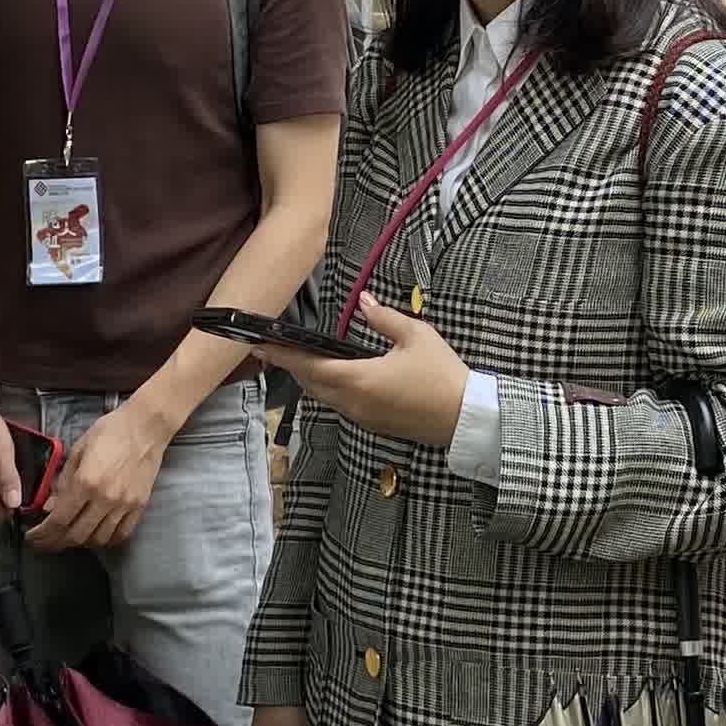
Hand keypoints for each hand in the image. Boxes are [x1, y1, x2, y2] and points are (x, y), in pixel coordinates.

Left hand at [27, 400, 158, 551]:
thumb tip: (48, 507)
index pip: (59, 520)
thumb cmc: (109, 432)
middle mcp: (105, 498)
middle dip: (56, 543)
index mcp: (86, 481)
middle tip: (46, 542)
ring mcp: (125, 504)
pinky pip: (122, 534)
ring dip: (80, 543)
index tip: (33, 537)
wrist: (145, 427)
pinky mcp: (139, 506)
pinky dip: (107, 540)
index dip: (43, 534)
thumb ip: (62, 482)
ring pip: (99, 539)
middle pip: (77, 535)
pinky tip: (96, 535)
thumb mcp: (77, 451)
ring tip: (68, 538)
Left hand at [270, 296, 471, 446]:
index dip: (282, 355)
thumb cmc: (442, 375)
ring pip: (325, 397)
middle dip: (291, 366)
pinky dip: (328, 390)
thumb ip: (384, 318)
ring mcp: (363, 417)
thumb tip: (364, 301)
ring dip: (309, 379)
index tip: (260, 345)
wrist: (466, 418)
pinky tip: (332, 377)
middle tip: (272, 349)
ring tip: (297, 360)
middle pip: (311, 384)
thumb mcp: (416, 336)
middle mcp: (353, 402)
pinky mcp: (375, 424)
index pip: (308, 366)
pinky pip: (341, 405)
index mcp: (358, 379)